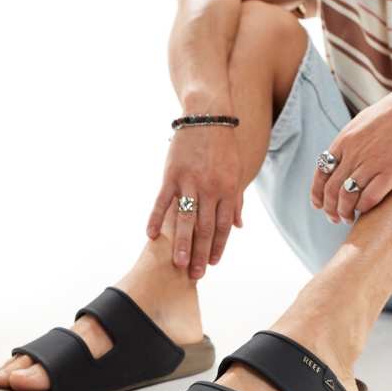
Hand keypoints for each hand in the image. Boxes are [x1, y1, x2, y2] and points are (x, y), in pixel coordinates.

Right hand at [147, 125, 243, 278]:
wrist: (208, 116)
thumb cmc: (224, 147)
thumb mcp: (236, 173)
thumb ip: (236, 201)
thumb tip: (239, 227)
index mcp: (227, 190)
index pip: (223, 225)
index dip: (218, 246)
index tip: (213, 263)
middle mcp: (210, 189)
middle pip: (205, 227)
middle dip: (201, 253)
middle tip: (196, 275)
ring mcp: (189, 181)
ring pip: (185, 219)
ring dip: (182, 243)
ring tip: (179, 263)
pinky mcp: (172, 174)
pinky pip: (163, 200)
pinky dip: (156, 218)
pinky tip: (152, 236)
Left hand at [310, 80, 391, 223]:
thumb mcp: (365, 123)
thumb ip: (351, 143)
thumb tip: (341, 161)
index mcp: (344, 140)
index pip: (321, 173)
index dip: (317, 194)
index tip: (319, 205)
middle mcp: (354, 152)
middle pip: (331, 189)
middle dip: (329, 208)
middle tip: (334, 218)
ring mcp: (373, 162)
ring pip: (347, 197)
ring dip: (345, 212)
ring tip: (348, 219)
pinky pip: (369, 198)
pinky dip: (363, 208)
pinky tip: (366, 211)